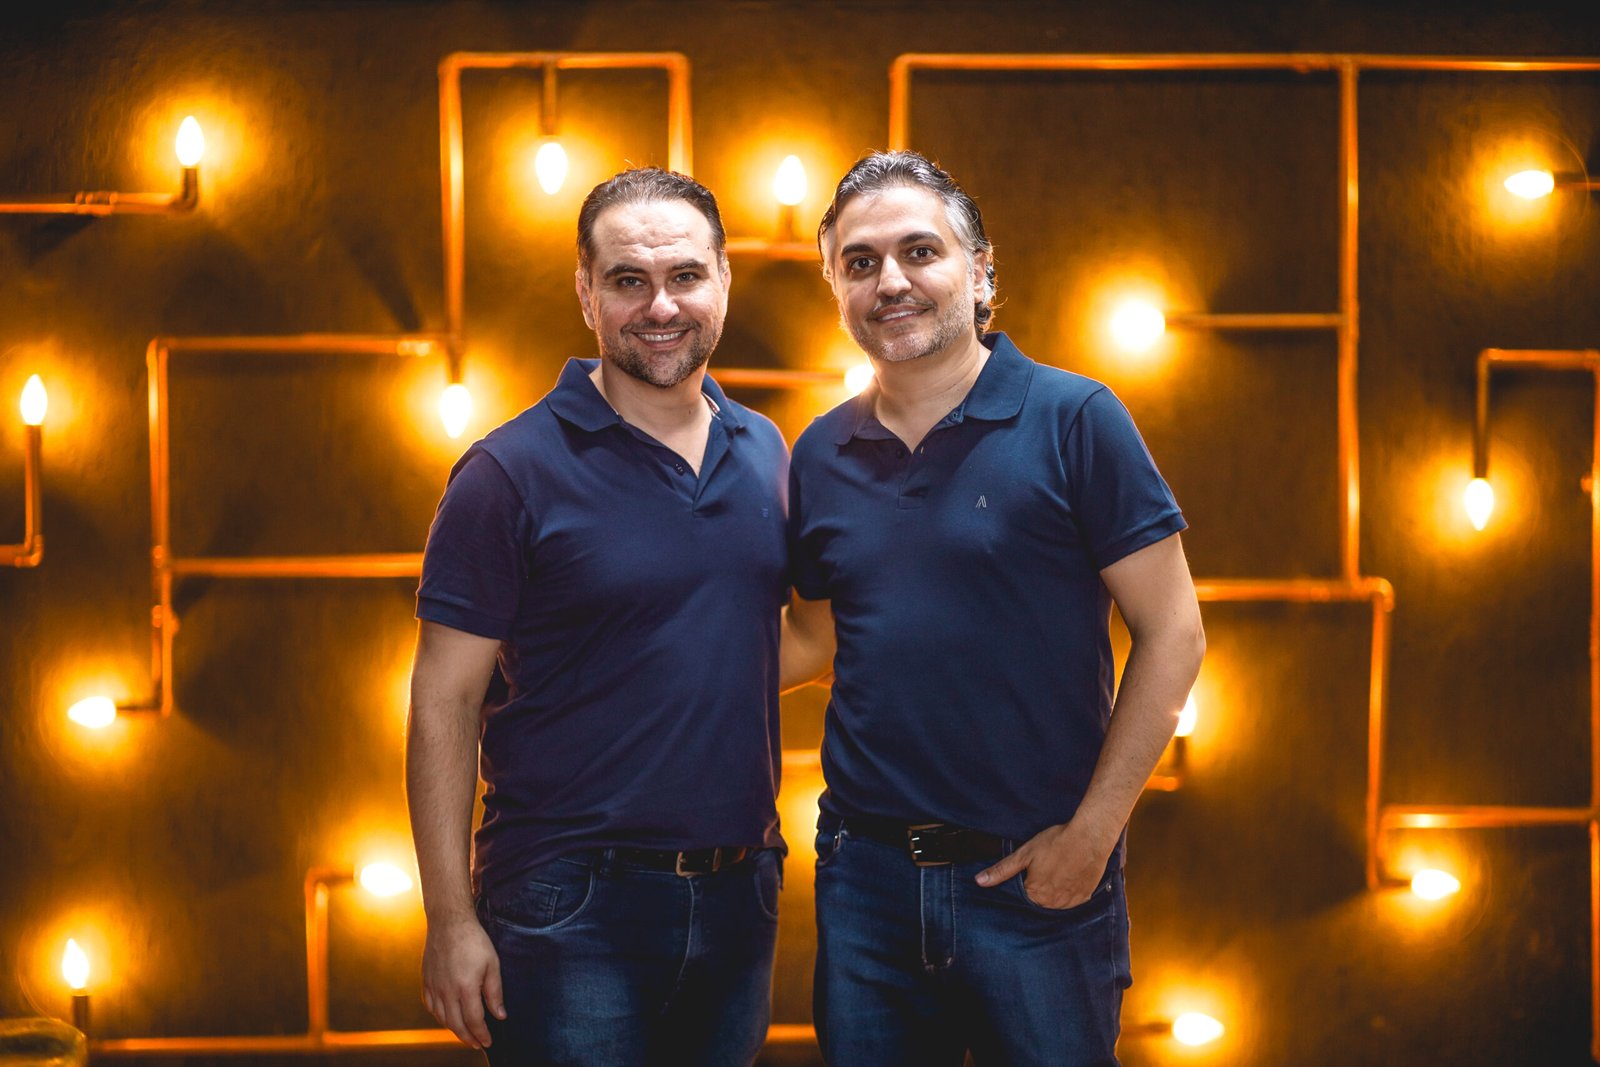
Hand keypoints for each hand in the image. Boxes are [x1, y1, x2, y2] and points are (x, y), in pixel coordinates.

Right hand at [422, 916, 504, 1047]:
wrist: (449, 922)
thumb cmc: (474, 940)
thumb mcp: (492, 964)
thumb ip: (495, 992)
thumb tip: (500, 1015)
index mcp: (465, 987)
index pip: (474, 1020)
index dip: (481, 1034)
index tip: (488, 1042)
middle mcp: (447, 990)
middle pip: (456, 1024)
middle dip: (468, 1038)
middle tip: (477, 1044)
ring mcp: (434, 986)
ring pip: (442, 1018)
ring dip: (454, 1029)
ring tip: (465, 1034)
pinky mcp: (426, 980)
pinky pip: (430, 1006)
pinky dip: (439, 1017)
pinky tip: (447, 1018)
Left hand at [974, 818, 1114, 909]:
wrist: (1089, 838)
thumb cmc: (1056, 842)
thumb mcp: (1024, 854)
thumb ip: (1002, 870)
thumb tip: (979, 881)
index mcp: (1034, 894)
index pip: (1022, 897)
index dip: (1024, 884)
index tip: (1029, 872)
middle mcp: (1051, 903)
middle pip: (1039, 901)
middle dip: (1038, 889)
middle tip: (1045, 869)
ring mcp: (1070, 902)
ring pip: (1055, 902)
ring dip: (1053, 892)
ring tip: (1056, 871)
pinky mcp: (1084, 897)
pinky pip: (1072, 901)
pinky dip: (1068, 891)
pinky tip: (1068, 876)